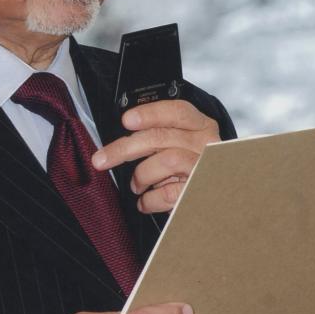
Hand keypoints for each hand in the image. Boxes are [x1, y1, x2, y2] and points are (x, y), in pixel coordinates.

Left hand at [91, 100, 219, 212]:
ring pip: (167, 161)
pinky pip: (169, 193)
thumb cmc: (188, 171)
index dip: (150, 114)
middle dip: (125, 148)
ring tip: (136, 185)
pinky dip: (150, 199)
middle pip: (162, 137)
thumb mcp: (177, 146)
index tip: (126, 120)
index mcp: (200, 126)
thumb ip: (157, 136)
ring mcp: (205, 168)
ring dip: (141, 175)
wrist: (213, 202)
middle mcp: (205, 144)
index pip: (177, 111)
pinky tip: (145, 202)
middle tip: (101, 159)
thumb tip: (122, 141)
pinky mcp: (200, 192)